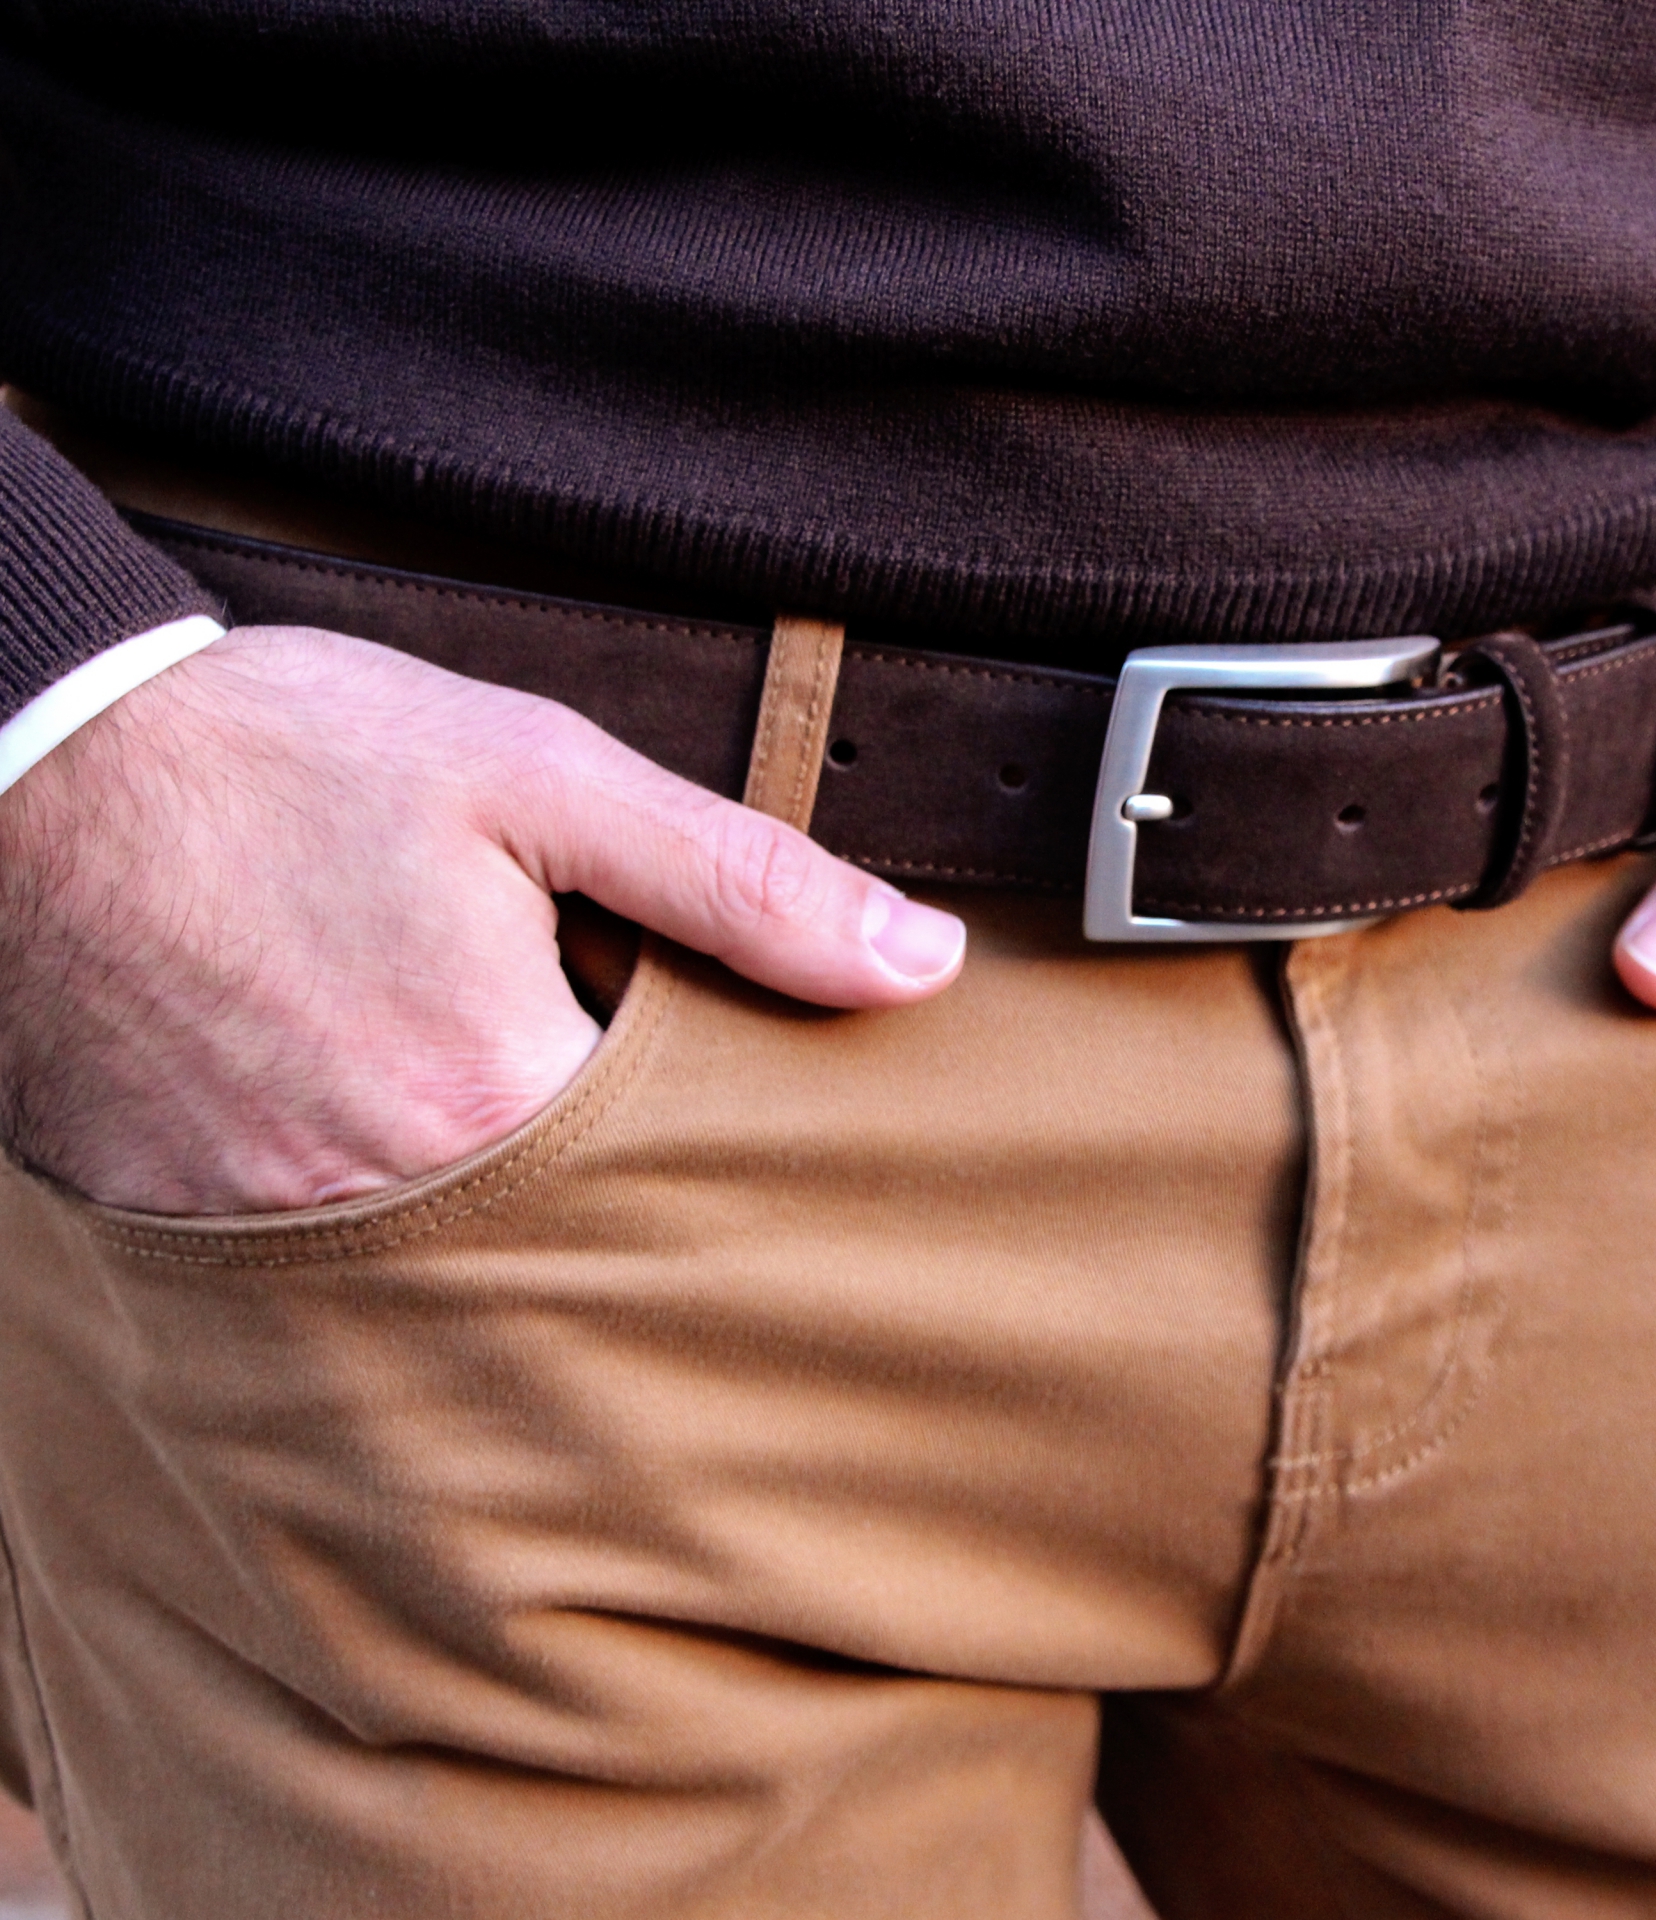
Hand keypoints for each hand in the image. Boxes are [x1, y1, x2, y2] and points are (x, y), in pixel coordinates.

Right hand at [0, 626, 964, 1213]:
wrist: (35, 762)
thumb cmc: (287, 757)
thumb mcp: (542, 778)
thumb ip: (740, 882)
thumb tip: (921, 962)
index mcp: (502, 1093)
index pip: (687, 1170)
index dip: (726, 1125)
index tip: (738, 1092)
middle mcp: (392, 1202)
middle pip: (579, 1236)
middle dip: (623, 1182)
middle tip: (615, 1095)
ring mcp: (275, 1230)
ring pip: (459, 1262)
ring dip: (504, 1201)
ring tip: (487, 1101)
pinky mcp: (190, 1224)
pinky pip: (330, 1260)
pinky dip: (379, 1205)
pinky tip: (378, 1122)